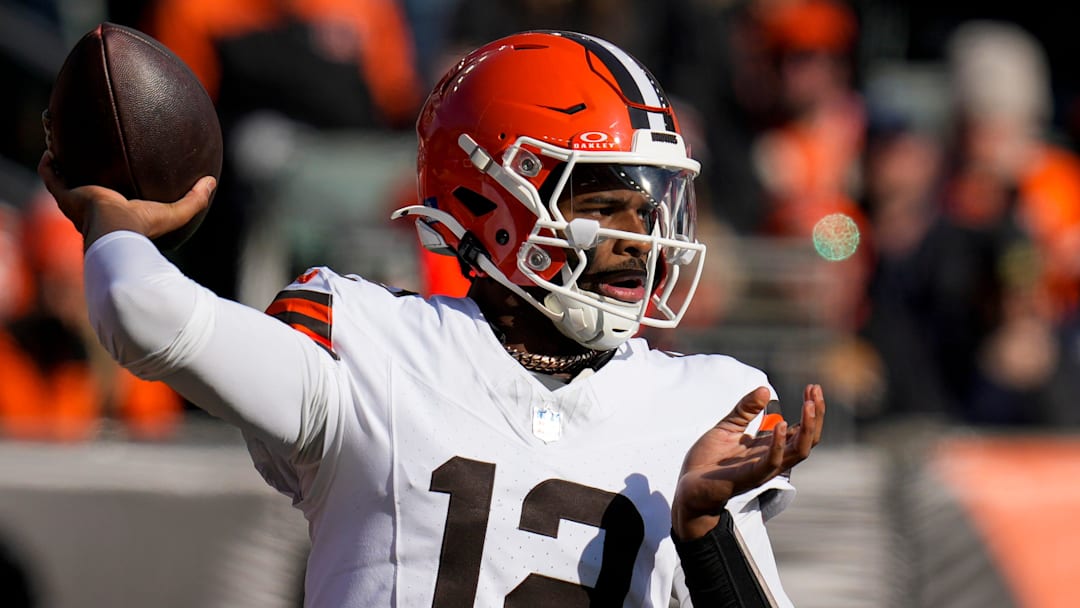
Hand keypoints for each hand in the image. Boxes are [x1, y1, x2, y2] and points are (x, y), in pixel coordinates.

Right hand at [37, 151, 215, 248]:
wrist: (116, 231)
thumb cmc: (144, 226)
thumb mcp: (175, 212)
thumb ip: (195, 200)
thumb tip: (212, 181)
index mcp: (116, 215)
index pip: (112, 202)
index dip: (111, 189)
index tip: (116, 173)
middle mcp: (92, 211)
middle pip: (83, 189)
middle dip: (82, 173)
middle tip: (86, 156)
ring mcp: (76, 204)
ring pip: (62, 180)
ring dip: (61, 163)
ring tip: (60, 144)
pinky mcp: (65, 196)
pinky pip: (50, 176)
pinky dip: (48, 164)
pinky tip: (51, 148)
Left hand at [672, 384, 824, 539]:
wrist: (688, 486)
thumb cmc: (709, 461)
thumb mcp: (727, 427)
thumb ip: (745, 410)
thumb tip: (765, 389)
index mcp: (769, 448)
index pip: (800, 430)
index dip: (810, 410)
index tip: (812, 387)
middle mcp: (772, 459)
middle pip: (807, 440)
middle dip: (815, 415)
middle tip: (815, 390)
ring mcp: (763, 469)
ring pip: (799, 452)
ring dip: (807, 427)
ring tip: (808, 404)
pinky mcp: (749, 476)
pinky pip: (772, 462)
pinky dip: (779, 444)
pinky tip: (781, 425)